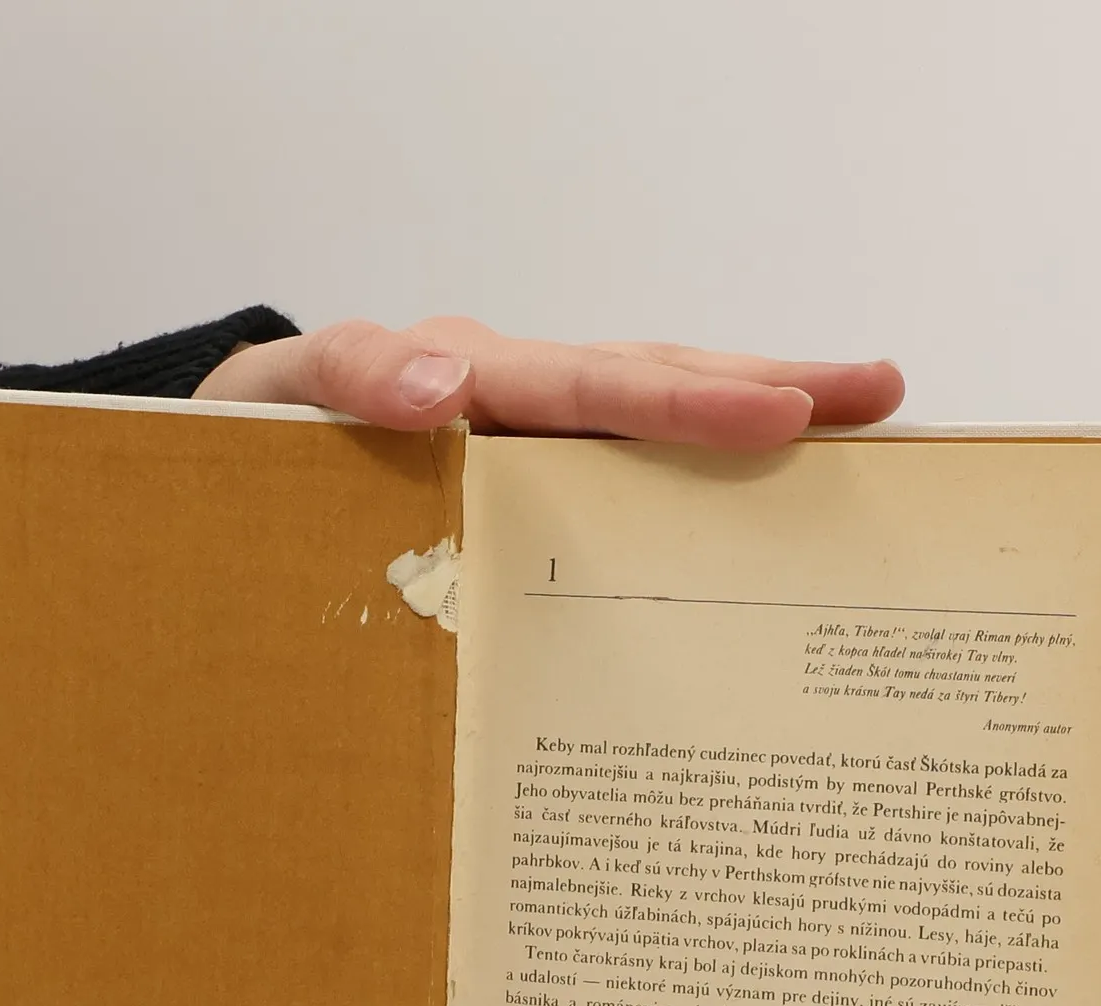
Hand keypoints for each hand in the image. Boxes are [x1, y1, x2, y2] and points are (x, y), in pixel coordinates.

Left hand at [193, 315, 903, 450]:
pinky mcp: (520, 507)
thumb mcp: (277, 401)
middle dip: (769, 390)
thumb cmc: (250, 441)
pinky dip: (692, 506)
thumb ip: (351, 378)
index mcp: (471, 380)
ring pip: (651, 441)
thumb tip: (446, 380)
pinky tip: (757, 531)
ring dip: (752, 435)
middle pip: (655, 388)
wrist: (218, 480)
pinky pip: (614, 506)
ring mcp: (527, 457)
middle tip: (882, 396)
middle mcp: (515, 409)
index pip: (593, 384)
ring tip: (856, 436)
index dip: (685, 401)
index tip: (780, 413)